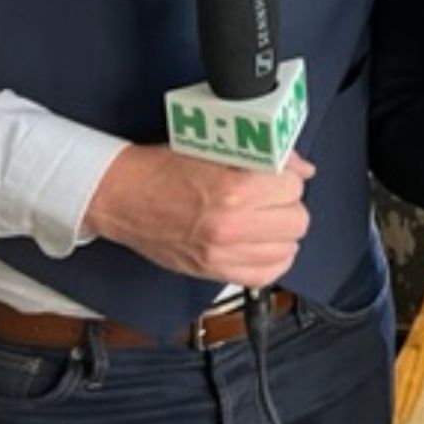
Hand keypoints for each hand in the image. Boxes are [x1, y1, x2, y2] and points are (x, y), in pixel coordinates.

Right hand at [82, 145, 314, 285]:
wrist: (121, 196)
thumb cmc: (162, 168)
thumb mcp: (216, 148)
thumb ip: (266, 157)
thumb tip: (303, 168)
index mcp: (234, 189)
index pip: (294, 187)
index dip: (288, 177)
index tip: (276, 175)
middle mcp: (231, 226)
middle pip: (297, 221)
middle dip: (289, 204)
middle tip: (273, 196)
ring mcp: (221, 255)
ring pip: (287, 250)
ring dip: (281, 233)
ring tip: (265, 219)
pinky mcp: (212, 273)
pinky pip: (265, 276)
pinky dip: (271, 261)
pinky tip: (262, 244)